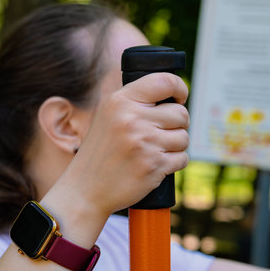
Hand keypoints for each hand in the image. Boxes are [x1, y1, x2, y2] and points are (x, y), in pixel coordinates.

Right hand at [65, 72, 189, 215]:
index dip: (180, 89)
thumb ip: (134, 101)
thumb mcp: (107, 116)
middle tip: (160, 133)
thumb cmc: (99, 152)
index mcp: (120, 101)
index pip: (165, 82)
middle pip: (180, 113)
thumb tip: (171, 92)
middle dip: (177, 124)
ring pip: (184, 137)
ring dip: (175, 145)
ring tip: (153, 150)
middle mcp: (132, 119)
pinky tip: (154, 165)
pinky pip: (182, 158)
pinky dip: (173, 163)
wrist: (85, 189)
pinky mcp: (153, 166)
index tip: (179, 98)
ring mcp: (144, 143)